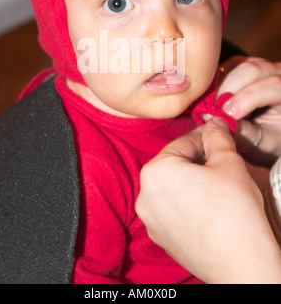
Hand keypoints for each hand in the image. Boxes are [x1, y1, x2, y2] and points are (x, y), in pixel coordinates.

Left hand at [136, 119, 280, 283]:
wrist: (241, 262)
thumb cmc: (234, 210)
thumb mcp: (228, 161)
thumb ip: (216, 136)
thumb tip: (213, 123)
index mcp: (155, 171)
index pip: (182, 143)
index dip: (204, 138)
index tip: (218, 137)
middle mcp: (144, 195)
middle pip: (173, 165)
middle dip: (196, 161)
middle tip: (220, 161)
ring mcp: (150, 220)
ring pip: (171, 188)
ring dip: (190, 182)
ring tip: (216, 186)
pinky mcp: (160, 238)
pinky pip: (170, 210)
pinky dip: (186, 204)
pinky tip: (208, 208)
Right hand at [217, 56, 280, 164]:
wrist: (266, 131)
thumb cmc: (269, 139)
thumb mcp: (263, 144)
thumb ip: (246, 134)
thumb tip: (220, 124)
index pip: (272, 85)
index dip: (248, 98)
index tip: (227, 114)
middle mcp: (277, 71)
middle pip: (251, 69)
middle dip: (228, 90)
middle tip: (210, 113)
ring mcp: (258, 64)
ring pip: (234, 66)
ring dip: (217, 87)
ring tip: (208, 110)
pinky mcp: (240, 64)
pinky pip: (223, 68)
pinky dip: (212, 85)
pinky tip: (207, 102)